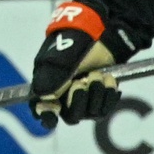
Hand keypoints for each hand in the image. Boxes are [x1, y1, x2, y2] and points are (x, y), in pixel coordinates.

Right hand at [30, 0, 131, 125]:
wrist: (101, 36)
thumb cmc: (75, 44)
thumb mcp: (61, 57)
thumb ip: (53, 76)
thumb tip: (45, 97)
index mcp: (47, 87)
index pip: (43, 110)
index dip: (47, 116)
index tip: (54, 115)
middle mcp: (64, 97)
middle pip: (71, 116)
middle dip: (78, 99)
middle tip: (84, 79)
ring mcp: (84, 100)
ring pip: (90, 114)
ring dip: (97, 93)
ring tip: (98, 74)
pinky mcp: (100, 99)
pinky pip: (105, 109)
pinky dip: (109, 95)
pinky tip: (109, 80)